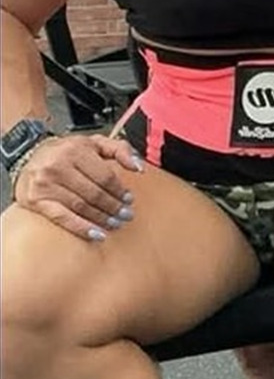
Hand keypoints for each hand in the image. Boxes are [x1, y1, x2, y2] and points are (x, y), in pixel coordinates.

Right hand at [12, 134, 143, 241]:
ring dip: (101, 218)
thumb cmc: (68, 151)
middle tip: (126, 216)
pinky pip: (62, 217)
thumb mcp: (94, 143)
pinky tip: (96, 235)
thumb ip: (120, 149)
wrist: (29, 156)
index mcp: (76, 149)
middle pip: (94, 193)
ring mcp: (45, 184)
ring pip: (81, 206)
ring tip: (115, 225)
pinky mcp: (35, 200)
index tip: (129, 199)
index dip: (119, 190)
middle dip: (113, 206)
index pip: (105, 175)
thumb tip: (139, 167)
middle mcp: (58, 165)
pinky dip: (81, 228)